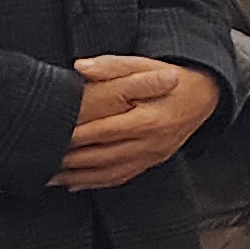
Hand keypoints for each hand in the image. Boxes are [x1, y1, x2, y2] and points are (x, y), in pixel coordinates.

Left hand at [52, 57, 215, 190]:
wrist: (204, 96)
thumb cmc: (172, 79)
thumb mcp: (144, 65)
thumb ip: (111, 66)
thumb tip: (81, 68)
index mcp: (148, 120)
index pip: (104, 131)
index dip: (76, 135)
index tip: (54, 135)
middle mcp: (152, 143)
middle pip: (103, 156)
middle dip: (71, 160)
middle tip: (44, 158)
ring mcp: (153, 156)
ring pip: (109, 172)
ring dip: (78, 177)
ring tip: (51, 176)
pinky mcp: (152, 162)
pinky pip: (121, 177)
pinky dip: (95, 182)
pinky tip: (75, 183)